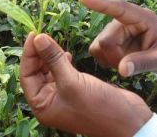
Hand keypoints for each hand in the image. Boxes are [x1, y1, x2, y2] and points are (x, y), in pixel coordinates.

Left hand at [20, 33, 151, 136]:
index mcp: (42, 105)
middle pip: (36, 72)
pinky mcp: (74, 88)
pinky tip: (67, 54)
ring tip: (54, 43)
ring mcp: (62, 94)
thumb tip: (38, 38)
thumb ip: (53, 59)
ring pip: (49, 70)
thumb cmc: (98, 107)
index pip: (26, 75)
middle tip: (44, 35)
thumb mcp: (71, 81)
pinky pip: (62, 71)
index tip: (34, 35)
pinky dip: (62, 61)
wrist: (129, 121)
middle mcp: (49, 100)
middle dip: (39, 54)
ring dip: (51, 56)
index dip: (28, 54)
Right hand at [80, 0, 156, 76]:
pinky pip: (96, 51)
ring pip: (98, 47)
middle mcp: (122, 21)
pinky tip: (119, 60)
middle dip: (116, 57)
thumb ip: (144, 63)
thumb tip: (121, 70)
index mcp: (141, 18)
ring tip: (128, 61)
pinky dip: (106, 60)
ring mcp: (112, 30)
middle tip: (132, 64)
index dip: (101, 4)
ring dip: (110, 59)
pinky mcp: (105, 39)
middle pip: (106, 40)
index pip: (119, 8)